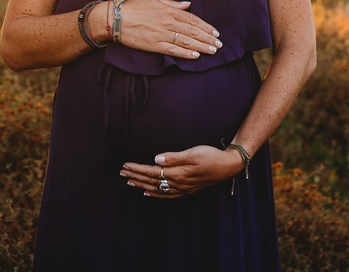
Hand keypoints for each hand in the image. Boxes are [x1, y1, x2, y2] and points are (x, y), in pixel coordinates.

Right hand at [114, 0, 222, 60]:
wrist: (116, 19)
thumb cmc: (135, 7)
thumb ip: (173, 3)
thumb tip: (188, 4)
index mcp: (169, 11)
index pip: (193, 20)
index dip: (206, 26)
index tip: (215, 32)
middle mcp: (168, 23)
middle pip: (193, 32)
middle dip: (208, 38)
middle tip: (219, 44)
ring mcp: (162, 35)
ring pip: (186, 42)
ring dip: (202, 47)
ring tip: (213, 51)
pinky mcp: (154, 45)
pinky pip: (173, 51)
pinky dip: (185, 54)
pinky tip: (196, 56)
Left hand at [119, 146, 245, 198]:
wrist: (227, 166)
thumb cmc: (211, 156)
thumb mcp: (193, 152)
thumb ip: (174, 157)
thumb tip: (156, 159)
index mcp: (178, 173)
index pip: (152, 172)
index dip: (138, 169)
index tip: (125, 166)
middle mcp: (178, 183)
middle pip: (152, 181)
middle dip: (135, 177)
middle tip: (121, 173)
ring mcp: (182, 189)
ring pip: (157, 189)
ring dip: (142, 185)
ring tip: (129, 182)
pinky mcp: (187, 190)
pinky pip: (167, 195)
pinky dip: (156, 194)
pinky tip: (148, 193)